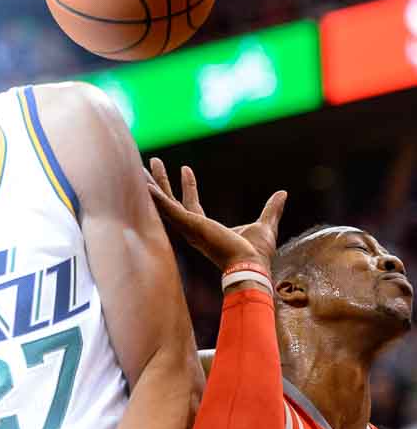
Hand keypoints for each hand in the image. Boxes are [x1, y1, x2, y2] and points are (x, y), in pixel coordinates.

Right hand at [147, 160, 285, 273]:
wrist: (251, 265)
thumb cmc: (256, 253)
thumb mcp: (265, 224)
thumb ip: (272, 209)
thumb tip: (283, 194)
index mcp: (205, 229)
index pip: (191, 204)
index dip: (188, 186)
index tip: (185, 168)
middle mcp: (192, 228)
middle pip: (171, 201)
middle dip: (161, 182)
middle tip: (152, 163)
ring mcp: (189, 227)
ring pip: (165, 202)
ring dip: (154, 183)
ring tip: (143, 166)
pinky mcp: (189, 225)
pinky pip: (168, 207)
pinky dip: (156, 196)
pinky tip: (145, 184)